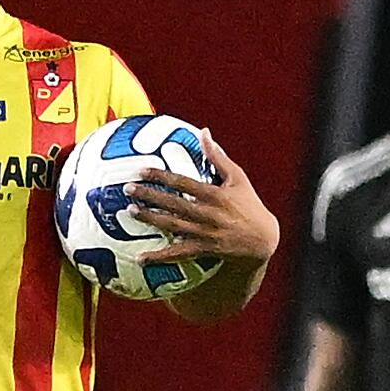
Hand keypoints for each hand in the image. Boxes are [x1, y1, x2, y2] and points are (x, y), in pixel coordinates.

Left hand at [126, 129, 279, 267]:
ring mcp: (204, 233)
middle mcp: (207, 214)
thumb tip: (203, 132)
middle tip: (127, 189)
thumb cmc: (248, 204)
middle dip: (150, 196)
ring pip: (173, 226)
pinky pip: (178, 254)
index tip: (142, 170)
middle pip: (174, 203)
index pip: (183, 183)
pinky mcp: (202, 249)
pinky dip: (159, 257)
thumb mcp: (237, 178)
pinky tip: (140, 259)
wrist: (262, 239)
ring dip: (151, 219)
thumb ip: (217, 156)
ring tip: (131, 211)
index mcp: (214, 194)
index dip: (162, 176)